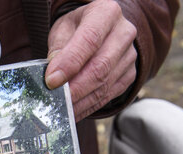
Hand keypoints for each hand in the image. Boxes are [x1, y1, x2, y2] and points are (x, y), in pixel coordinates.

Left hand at [45, 0, 137, 120]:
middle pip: (100, 66)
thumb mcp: (64, 29)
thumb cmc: (77, 28)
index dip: (70, 63)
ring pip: (105, 84)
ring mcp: (130, 55)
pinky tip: (75, 111)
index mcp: (106, 13)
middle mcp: (124, 32)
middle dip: (76, 88)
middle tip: (57, 100)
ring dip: (81, 101)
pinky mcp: (130, 74)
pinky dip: (90, 106)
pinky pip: (109, 95)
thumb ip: (59, 50)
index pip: (89, 39)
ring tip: (62, 110)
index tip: (52, 81)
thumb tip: (53, 78)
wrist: (100, 30)